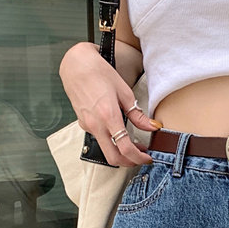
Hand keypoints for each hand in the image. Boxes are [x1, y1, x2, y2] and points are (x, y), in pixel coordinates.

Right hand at [59, 42, 160, 166]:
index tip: (148, 158)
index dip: (139, 157)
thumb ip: (138, 115)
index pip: (125, 148)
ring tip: (134, 144)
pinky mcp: (83, 124)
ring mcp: (87, 125)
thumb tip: (152, 127)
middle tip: (141, 157)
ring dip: (120, 152)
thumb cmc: (100, 74)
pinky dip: (111, 141)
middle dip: (129, 162)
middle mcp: (95, 124)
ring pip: (105, 149)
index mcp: (108, 116)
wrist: (76, 65)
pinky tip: (118, 132)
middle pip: (113, 157)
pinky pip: (98, 138)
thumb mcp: (125, 93)